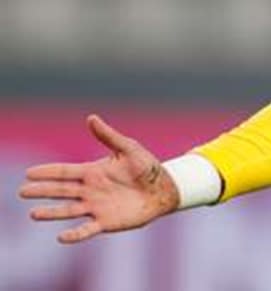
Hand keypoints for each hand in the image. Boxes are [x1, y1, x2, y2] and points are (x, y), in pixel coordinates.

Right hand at [18, 115, 179, 243]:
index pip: (64, 172)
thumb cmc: (146, 167)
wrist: (163, 189)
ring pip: (68, 210)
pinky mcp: (105, 222)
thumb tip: (91, 118)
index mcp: (92, 172)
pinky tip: (61, 237)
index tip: (29, 173)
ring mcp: (95, 207)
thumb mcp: (128, 148)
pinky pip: (86, 230)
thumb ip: (109, 136)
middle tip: (22, 192)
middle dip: (42, 191)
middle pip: (60, 191)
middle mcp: (89, 190)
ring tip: (34, 214)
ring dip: (51, 213)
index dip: (47, 172)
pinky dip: (74, 234)